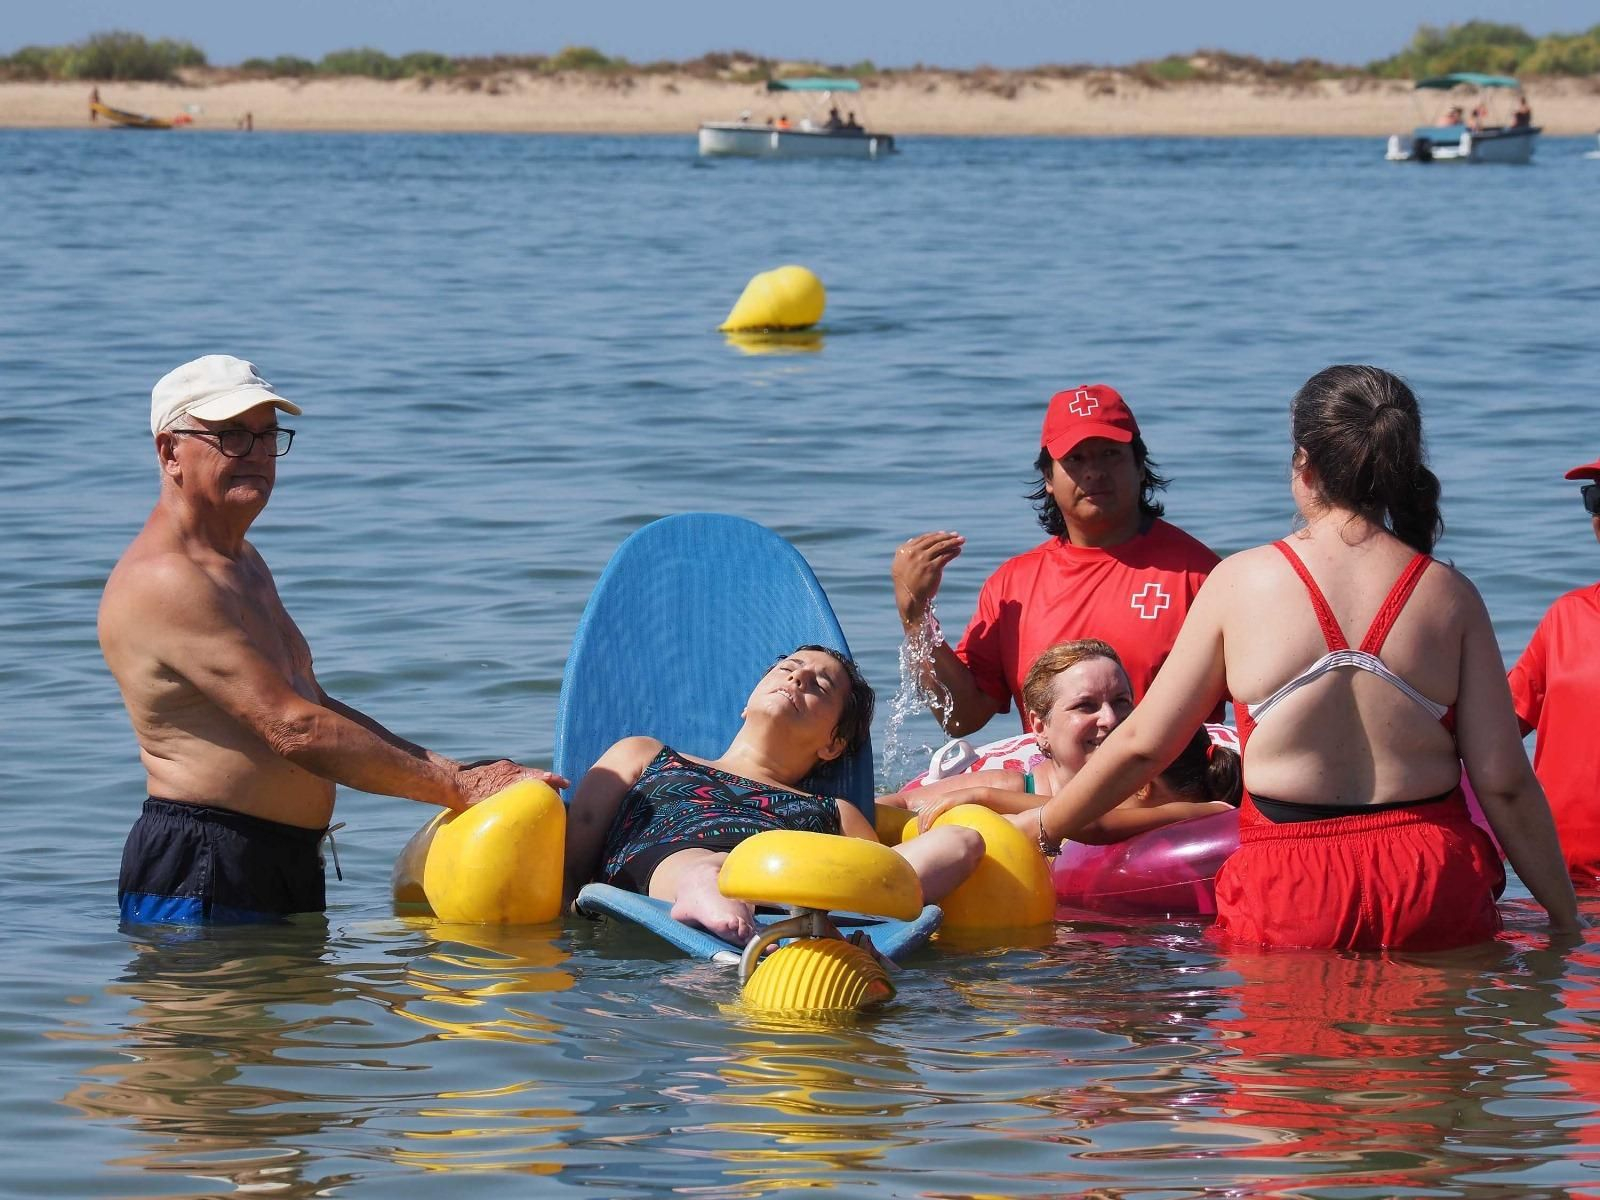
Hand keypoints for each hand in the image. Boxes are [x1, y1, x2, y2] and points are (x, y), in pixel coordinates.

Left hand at [455, 760, 569, 807]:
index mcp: (514, 774)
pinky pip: (508, 773)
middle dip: (543, 782)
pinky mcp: (491, 766)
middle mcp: (510, 767)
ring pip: (520, 774)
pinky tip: (509, 790)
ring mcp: (500, 765)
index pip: (540, 776)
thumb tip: (540, 784)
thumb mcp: (499, 797)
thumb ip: (518, 791)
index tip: (566, 783)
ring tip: (531, 793)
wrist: (450, 782)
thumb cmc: (471, 795)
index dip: (554, 780)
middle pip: (532, 774)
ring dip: (527, 782)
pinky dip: (514, 781)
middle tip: (551, 791)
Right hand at [893, 531, 963, 626]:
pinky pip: (945, 556)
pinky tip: (958, 551)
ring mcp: (922, 559)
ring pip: (941, 546)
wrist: (910, 600)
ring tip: (961, 541)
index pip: (923, 538)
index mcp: (903, 551)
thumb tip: (912, 540)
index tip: (945, 534)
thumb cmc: (907, 584)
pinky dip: (953, 552)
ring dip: (953, 542)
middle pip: (933, 540)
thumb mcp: (900, 566)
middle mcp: (912, 553)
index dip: (936, 535)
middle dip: (947, 536)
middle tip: (957, 535)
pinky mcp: (931, 567)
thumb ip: (906, 554)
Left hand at [914, 786, 981, 832]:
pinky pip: (934, 812)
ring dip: (922, 825)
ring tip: (924, 835)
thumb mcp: (954, 811)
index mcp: (937, 800)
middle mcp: (937, 799)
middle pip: (922, 813)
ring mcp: (941, 799)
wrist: (978, 796)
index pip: (923, 812)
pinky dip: (929, 821)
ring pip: (926, 813)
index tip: (921, 834)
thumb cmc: (968, 806)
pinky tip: (927, 829)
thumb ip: (947, 816)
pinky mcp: (946, 801)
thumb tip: (943, 830)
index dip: (920, 823)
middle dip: (920, 825)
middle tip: (921, 837)